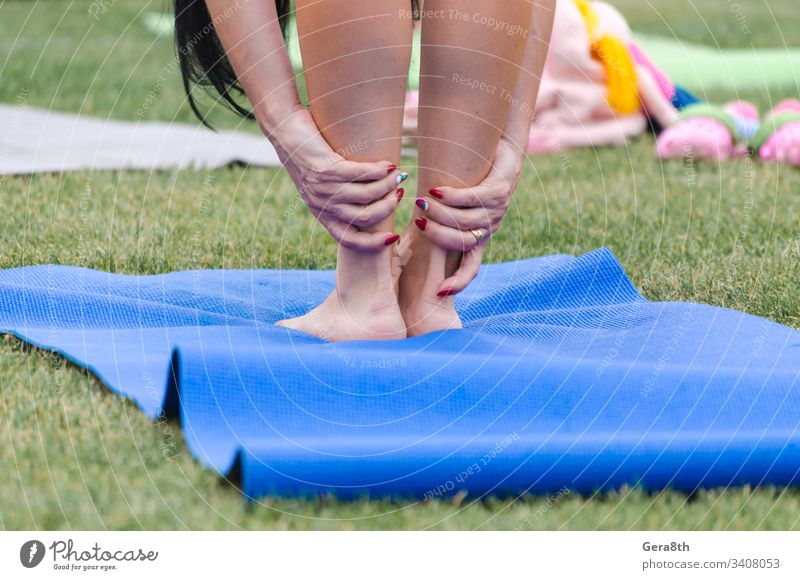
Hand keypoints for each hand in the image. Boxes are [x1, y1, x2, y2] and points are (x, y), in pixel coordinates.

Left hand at [266, 106, 404, 250]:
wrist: (285, 132)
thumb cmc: (308, 155)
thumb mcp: (321, 185)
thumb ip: (341, 196)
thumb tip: (377, 199)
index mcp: (321, 214)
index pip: (348, 240)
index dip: (373, 243)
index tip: (393, 236)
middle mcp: (322, 205)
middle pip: (365, 218)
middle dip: (388, 208)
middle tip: (399, 194)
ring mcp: (324, 188)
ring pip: (367, 195)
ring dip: (388, 185)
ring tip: (397, 175)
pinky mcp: (327, 169)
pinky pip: (363, 175)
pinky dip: (380, 170)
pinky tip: (389, 164)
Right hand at [414, 136, 524, 294]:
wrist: (505, 152)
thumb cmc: (473, 181)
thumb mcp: (456, 208)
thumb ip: (438, 222)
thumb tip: (406, 237)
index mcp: (480, 238)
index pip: (471, 268)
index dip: (458, 282)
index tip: (440, 292)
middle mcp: (489, 228)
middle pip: (462, 242)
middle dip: (438, 235)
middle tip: (419, 222)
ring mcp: (496, 210)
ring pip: (464, 220)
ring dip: (440, 213)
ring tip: (422, 202)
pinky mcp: (498, 191)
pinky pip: (471, 199)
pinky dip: (450, 197)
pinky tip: (435, 191)